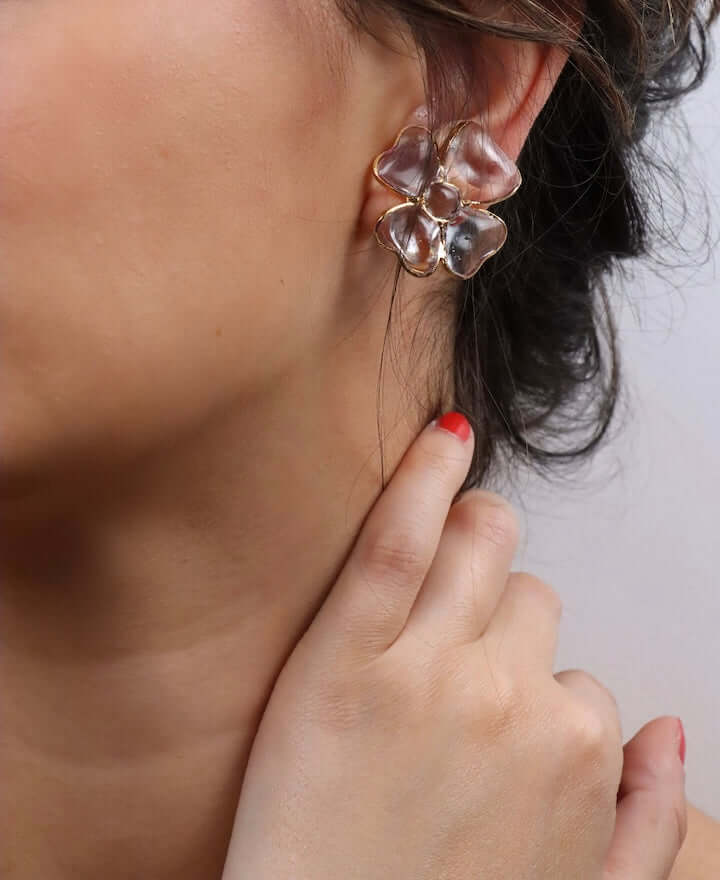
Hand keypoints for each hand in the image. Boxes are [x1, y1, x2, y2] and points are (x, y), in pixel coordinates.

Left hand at [220, 414, 686, 878]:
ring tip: (432, 570)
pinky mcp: (343, 659)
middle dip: (498, 614)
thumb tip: (670, 730)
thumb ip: (649, 820)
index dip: (525, 684)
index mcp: (576, 749)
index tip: (484, 704)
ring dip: (469, 545)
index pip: (572, 665)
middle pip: (528, 595)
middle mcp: (515, 698)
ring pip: (482, 547)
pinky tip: (440, 436)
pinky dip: (425, 474)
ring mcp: (430, 670)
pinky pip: (401, 537)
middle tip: (448, 648)